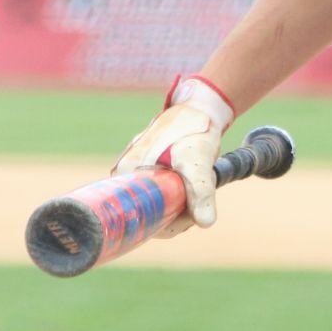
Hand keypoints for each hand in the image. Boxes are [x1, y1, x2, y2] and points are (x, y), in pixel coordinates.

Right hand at [112, 76, 234, 234]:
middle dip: (178, 210)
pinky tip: (195, 180)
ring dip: (182, 201)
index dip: (169, 222)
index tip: (194, 213)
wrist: (201, 108)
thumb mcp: (197, 162)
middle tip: (200, 193)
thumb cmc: (193, 131)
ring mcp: (136, 172)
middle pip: (150, 213)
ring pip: (160, 204)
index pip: (140, 217)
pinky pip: (163, 195)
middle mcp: (125, 175)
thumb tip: (206, 223)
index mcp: (125, 173)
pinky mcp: (148, 170)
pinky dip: (181, 193)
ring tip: (198, 182)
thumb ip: (201, 192)